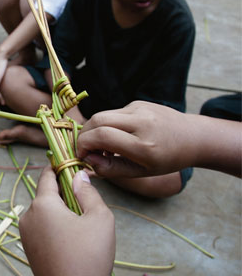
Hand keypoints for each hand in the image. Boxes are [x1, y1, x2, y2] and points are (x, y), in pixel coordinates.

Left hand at [19, 167, 113, 275]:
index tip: (72, 163)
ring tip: (83, 228)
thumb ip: (88, 191)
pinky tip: (73, 244)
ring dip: (60, 214)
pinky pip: (42, 230)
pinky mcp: (28, 251)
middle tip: (86, 204)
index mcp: (42, 204)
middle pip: (46, 195)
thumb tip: (78, 175)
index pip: (47, 175)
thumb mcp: (99, 218)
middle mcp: (28, 216)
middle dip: (64, 194)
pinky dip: (55, 229)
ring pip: (44, 214)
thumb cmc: (90, 256)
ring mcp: (25, 235)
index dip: (60, 167)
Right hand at [77, 101, 193, 177]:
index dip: (84, 144)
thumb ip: (111, 169)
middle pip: (97, 120)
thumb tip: (87, 160)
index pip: (102, 136)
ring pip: (102, 114)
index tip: (82, 155)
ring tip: (101, 147)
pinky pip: (113, 113)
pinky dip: (106, 125)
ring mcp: (140, 109)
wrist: (193, 137)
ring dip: (94, 130)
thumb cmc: (167, 159)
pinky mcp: (138, 103)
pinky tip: (115, 137)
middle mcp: (142, 122)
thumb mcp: (141, 172)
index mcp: (144, 145)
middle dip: (84, 135)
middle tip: (85, 150)